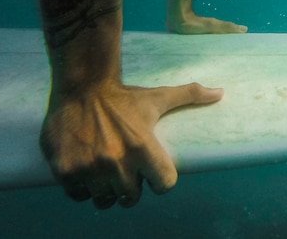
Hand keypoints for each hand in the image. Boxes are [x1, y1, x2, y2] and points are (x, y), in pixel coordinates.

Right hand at [40, 81, 223, 208]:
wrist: (82, 86)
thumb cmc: (124, 96)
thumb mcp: (158, 97)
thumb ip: (190, 95)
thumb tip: (220, 93)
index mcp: (143, 146)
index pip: (164, 184)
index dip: (161, 180)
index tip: (153, 173)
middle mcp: (116, 161)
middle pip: (131, 197)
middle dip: (131, 187)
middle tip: (126, 171)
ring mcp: (89, 168)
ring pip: (105, 199)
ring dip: (107, 190)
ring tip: (107, 172)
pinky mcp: (65, 170)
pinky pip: (79, 195)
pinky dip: (82, 188)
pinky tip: (87, 171)